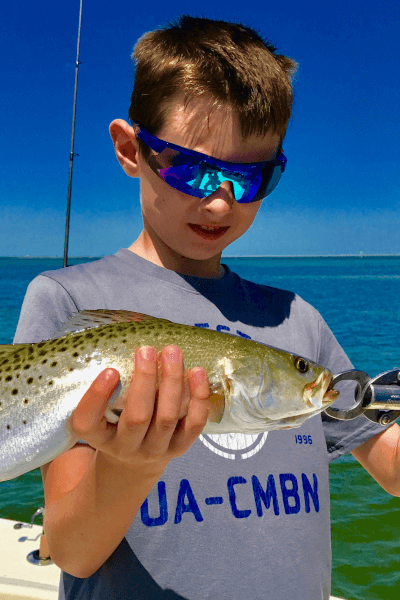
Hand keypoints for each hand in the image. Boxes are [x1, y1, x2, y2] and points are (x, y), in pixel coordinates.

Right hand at [71, 345, 209, 470]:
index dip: (97, 396)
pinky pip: (193, 425)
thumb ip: (106, 388)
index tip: (110, 370)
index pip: (88, 422)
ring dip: (173, 381)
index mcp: (97, 437)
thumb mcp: (100, 412)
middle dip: (145, 380)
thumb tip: (124, 341)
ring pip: (167, 418)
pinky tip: (197, 373)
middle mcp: (125, 447)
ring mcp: (155, 450)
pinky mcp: (179, 448)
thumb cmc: (114, 425)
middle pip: (138, 417)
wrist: (133, 462)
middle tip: (146, 350)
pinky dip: (198, 398)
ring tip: (172, 352)